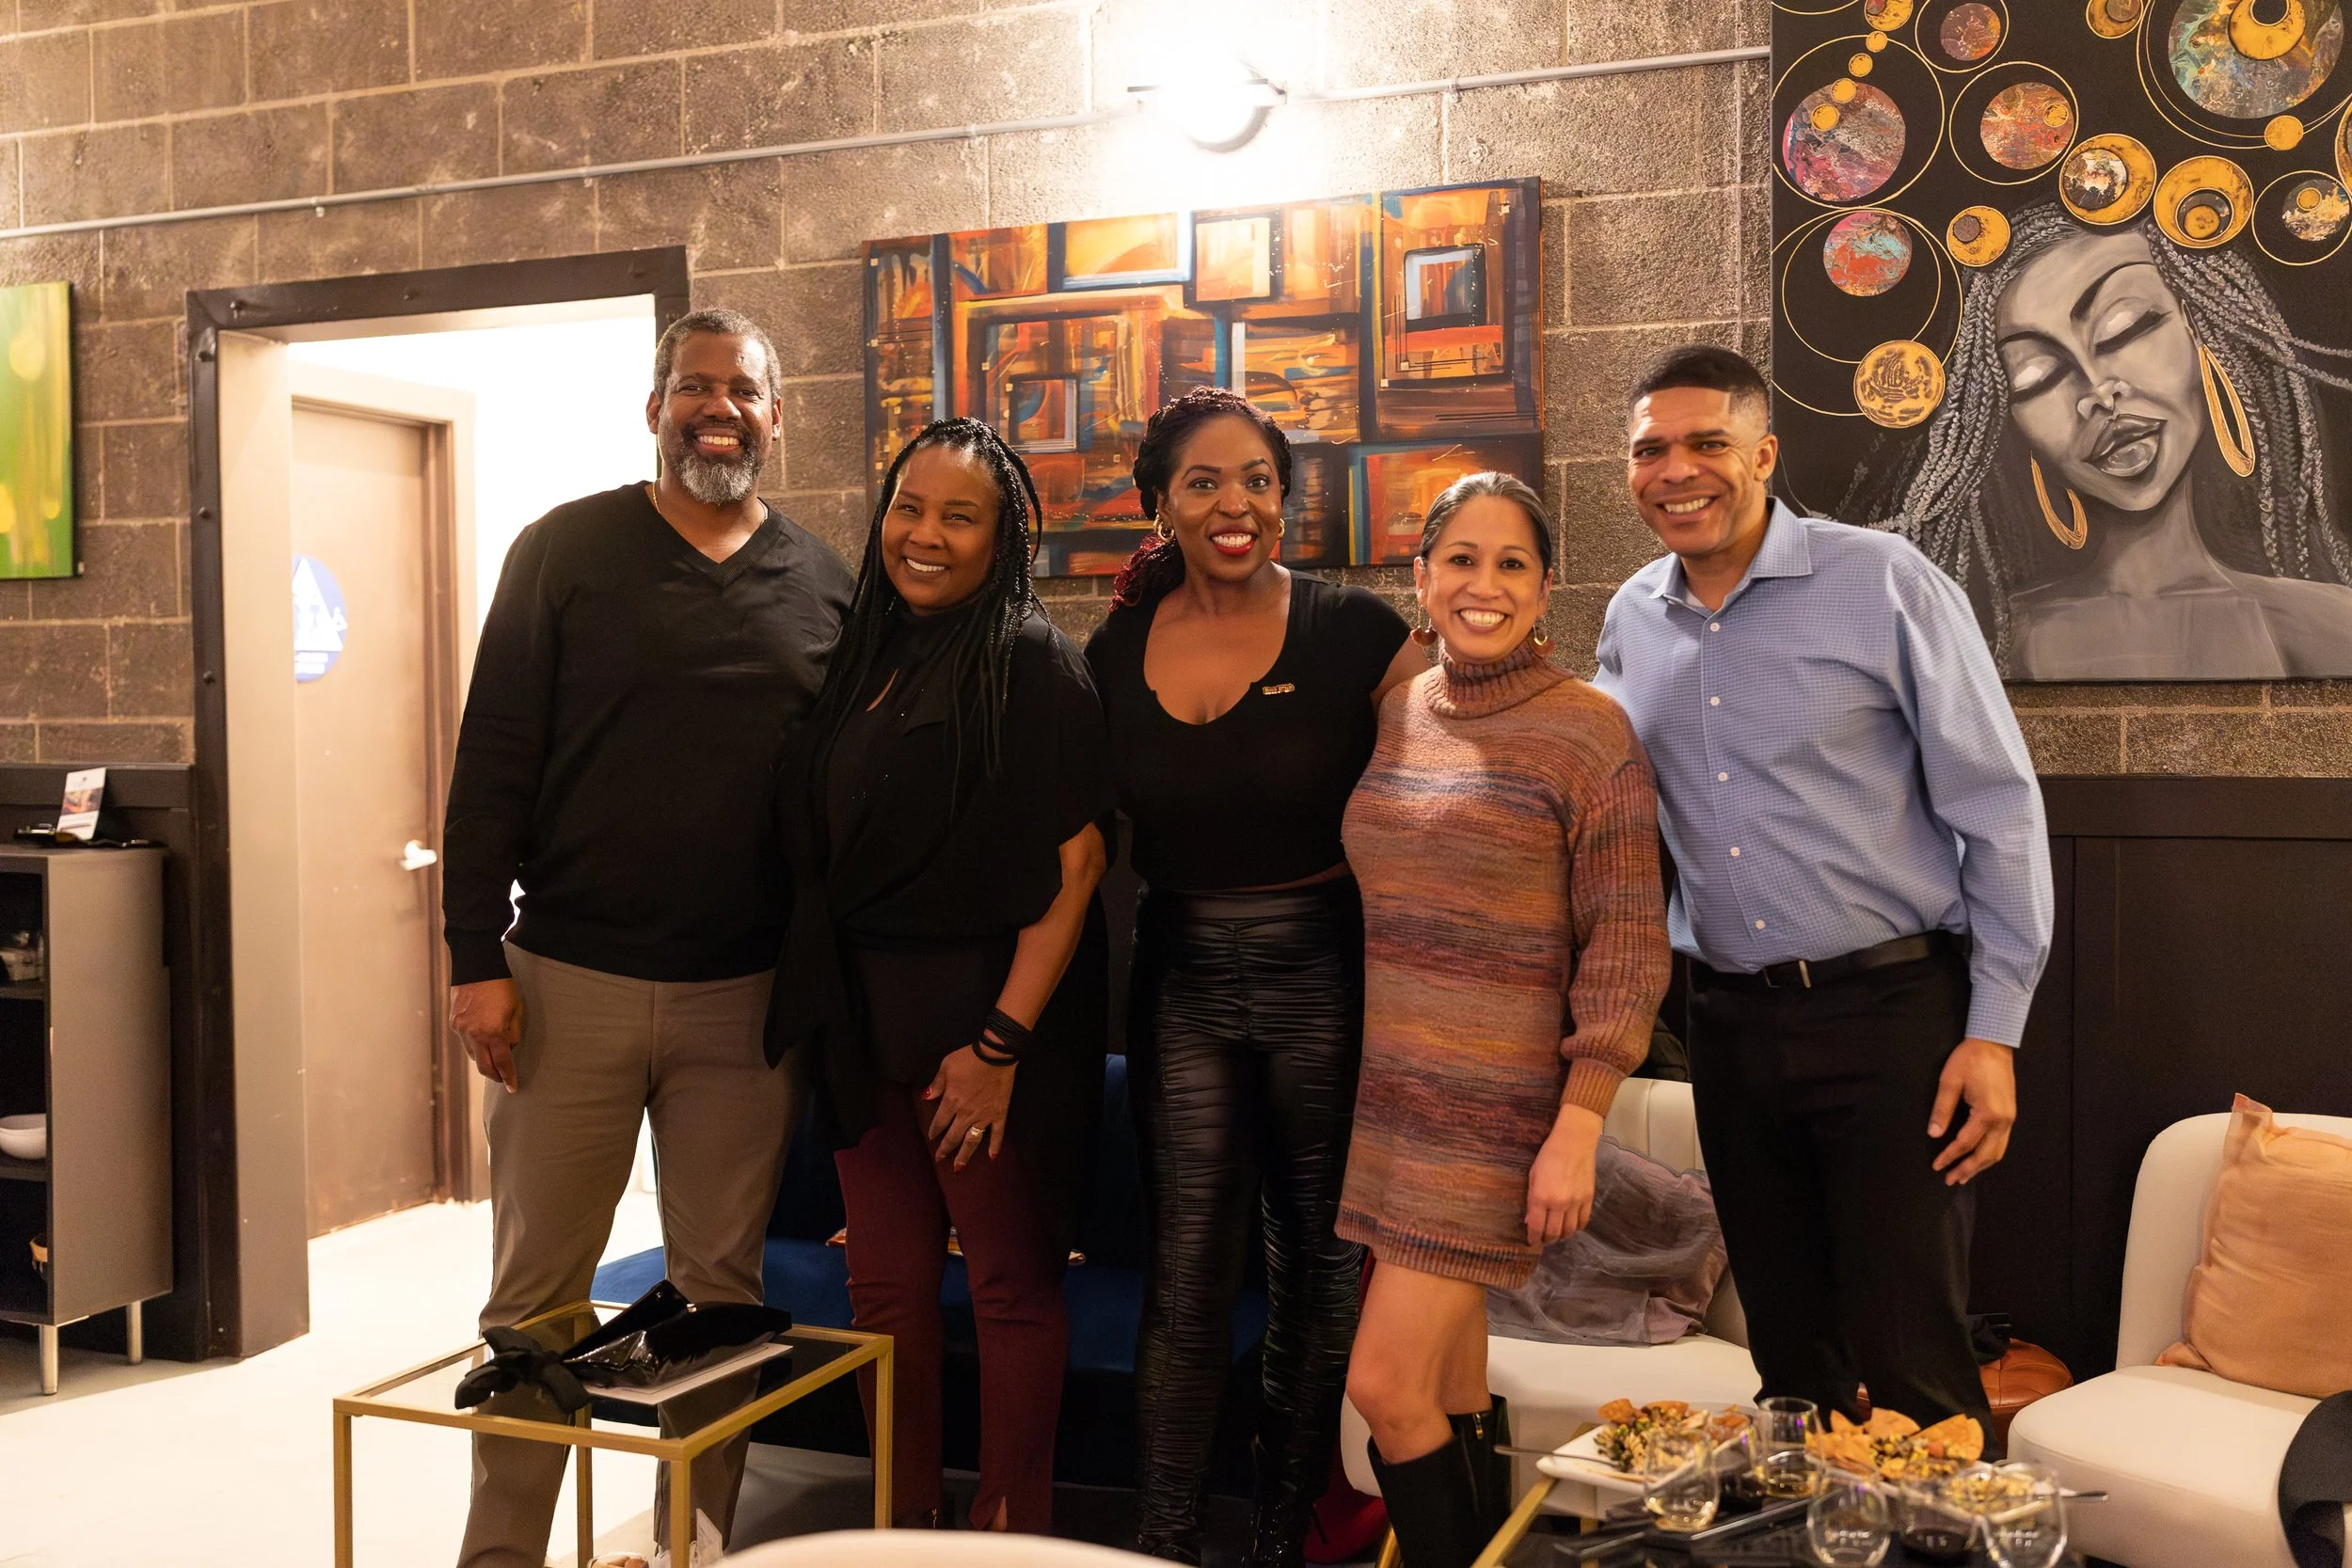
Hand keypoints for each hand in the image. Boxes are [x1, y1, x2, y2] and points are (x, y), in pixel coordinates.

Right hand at [451, 979, 522, 1092]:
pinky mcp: (454, 1022)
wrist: (477, 966)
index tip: (513, 1087)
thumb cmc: (502, 986)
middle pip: (484, 1066)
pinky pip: (465, 1042)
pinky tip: (483, 1043)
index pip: (503, 1062)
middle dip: (495, 1075)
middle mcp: (473, 1034)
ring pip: (472, 1055)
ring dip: (484, 1060)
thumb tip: (510, 1048)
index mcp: (492, 1032)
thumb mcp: (516, 1009)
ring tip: (495, 1061)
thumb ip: (514, 1032)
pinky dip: (475, 1045)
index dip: (509, 1076)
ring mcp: (460, 1029)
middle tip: (504, 1079)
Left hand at [924, 1046, 1014, 1170]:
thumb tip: (925, 1098)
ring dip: (965, 1155)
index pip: (939, 1122)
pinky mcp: (999, 1114)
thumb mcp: (946, 1067)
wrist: (995, 1055)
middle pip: (953, 1136)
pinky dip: (995, 1146)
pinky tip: (992, 1158)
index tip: (931, 1138)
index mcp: (951, 1102)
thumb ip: (936, 1085)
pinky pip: (997, 1134)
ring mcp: (984, 1116)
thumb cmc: (968, 1059)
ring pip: (972, 1140)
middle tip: (940, 1160)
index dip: (934, 1131)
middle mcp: (966, 1114)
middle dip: (945, 1149)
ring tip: (959, 1167)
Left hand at [1526, 1104, 1604, 1244]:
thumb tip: (1529, 1221)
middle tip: (1543, 1239)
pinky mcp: (1589, 1199)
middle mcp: (1559, 1204)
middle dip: (1547, 1239)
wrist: (1574, 1143)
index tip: (1531, 1242)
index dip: (1533, 1238)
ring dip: (1562, 1236)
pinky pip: (1583, 1222)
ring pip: (1569, 1231)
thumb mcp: (1533, 1176)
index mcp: (1541, 1197)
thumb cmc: (1548, 1156)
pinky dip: (1576, 1228)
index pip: (1537, 1227)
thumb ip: (1531, 1200)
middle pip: (1553, 1232)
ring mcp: (1576, 1203)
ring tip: (1557, 1235)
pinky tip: (1571, 1226)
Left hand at [1929, 1037, 2015, 1185]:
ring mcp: (2009, 1118)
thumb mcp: (1949, 1082)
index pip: (1964, 1143)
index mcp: (1987, 1114)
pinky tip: (1979, 1158)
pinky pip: (2001, 1142)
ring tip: (1964, 1176)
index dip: (1949, 1156)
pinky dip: (1989, 1154)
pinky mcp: (2010, 1114)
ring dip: (1980, 1166)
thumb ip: (1942, 1110)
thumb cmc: (1970, 1060)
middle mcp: (2002, 1120)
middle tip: (1950, 1180)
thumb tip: (1934, 1134)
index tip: (1937, 1166)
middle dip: (1967, 1169)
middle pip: (1985, 1155)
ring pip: (1997, 1151)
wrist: (1994, 1044)